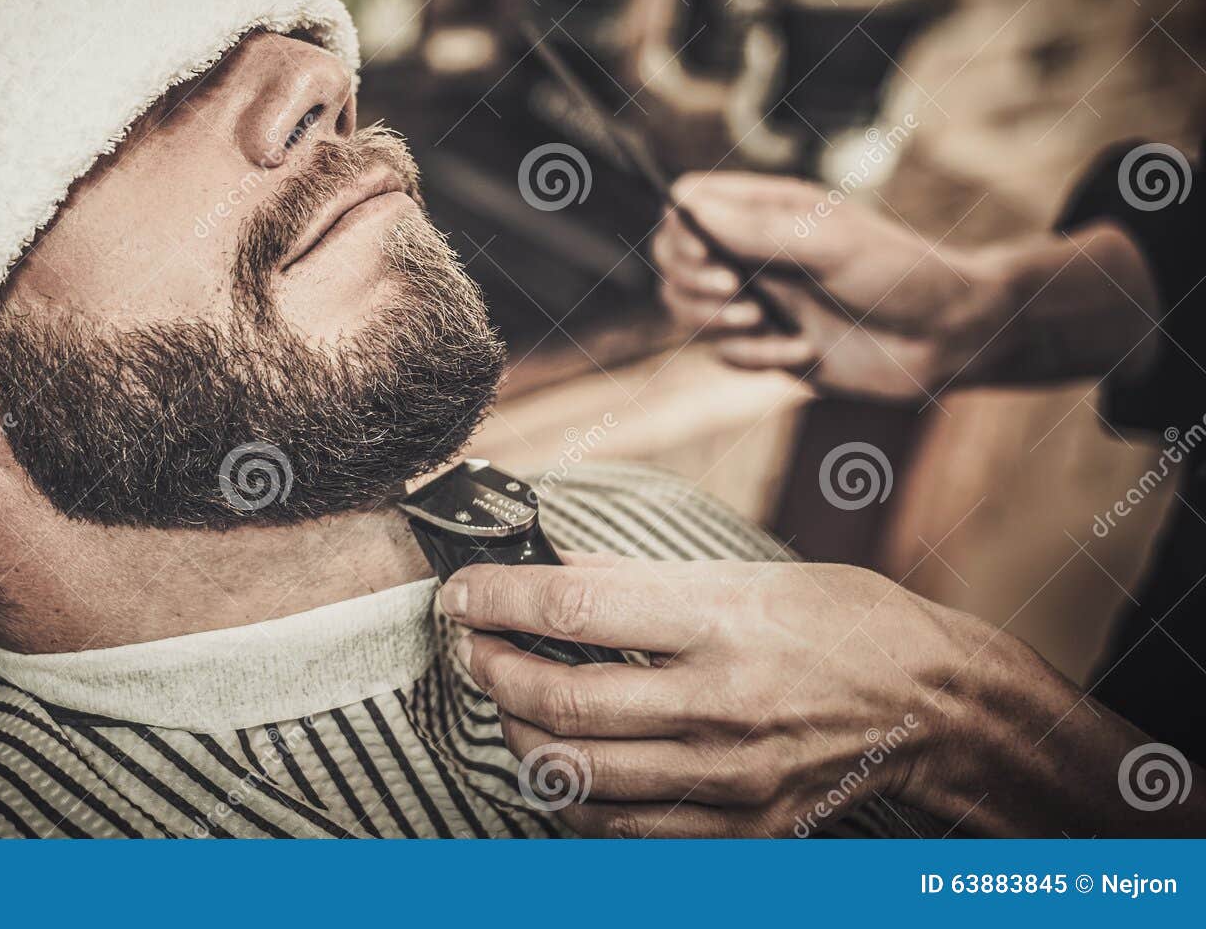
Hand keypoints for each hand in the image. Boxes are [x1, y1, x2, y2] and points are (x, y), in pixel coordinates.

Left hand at [439, 554, 974, 836]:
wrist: (937, 706)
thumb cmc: (844, 623)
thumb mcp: (747, 573)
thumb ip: (641, 581)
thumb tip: (553, 570)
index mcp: (721, 621)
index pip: (574, 609)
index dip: (498, 599)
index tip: (462, 592)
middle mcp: (721, 703)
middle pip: (564, 699)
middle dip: (492, 669)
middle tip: (471, 645)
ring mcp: (730, 775)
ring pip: (580, 773)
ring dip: (519, 733)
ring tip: (505, 702)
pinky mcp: (742, 827)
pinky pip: (625, 829)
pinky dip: (570, 799)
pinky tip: (554, 765)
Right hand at [652, 173, 996, 399]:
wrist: (951, 339)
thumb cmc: (902, 274)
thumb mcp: (829, 243)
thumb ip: (754, 228)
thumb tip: (683, 205)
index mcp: (767, 210)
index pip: (688, 204)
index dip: (682, 231)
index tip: (711, 255)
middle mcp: (754, 252)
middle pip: (675, 261)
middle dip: (692, 283)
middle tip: (738, 293)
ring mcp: (760, 300)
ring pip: (689, 311)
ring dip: (715, 323)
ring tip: (765, 324)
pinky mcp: (770, 347)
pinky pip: (727, 355)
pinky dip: (755, 357)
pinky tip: (803, 351)